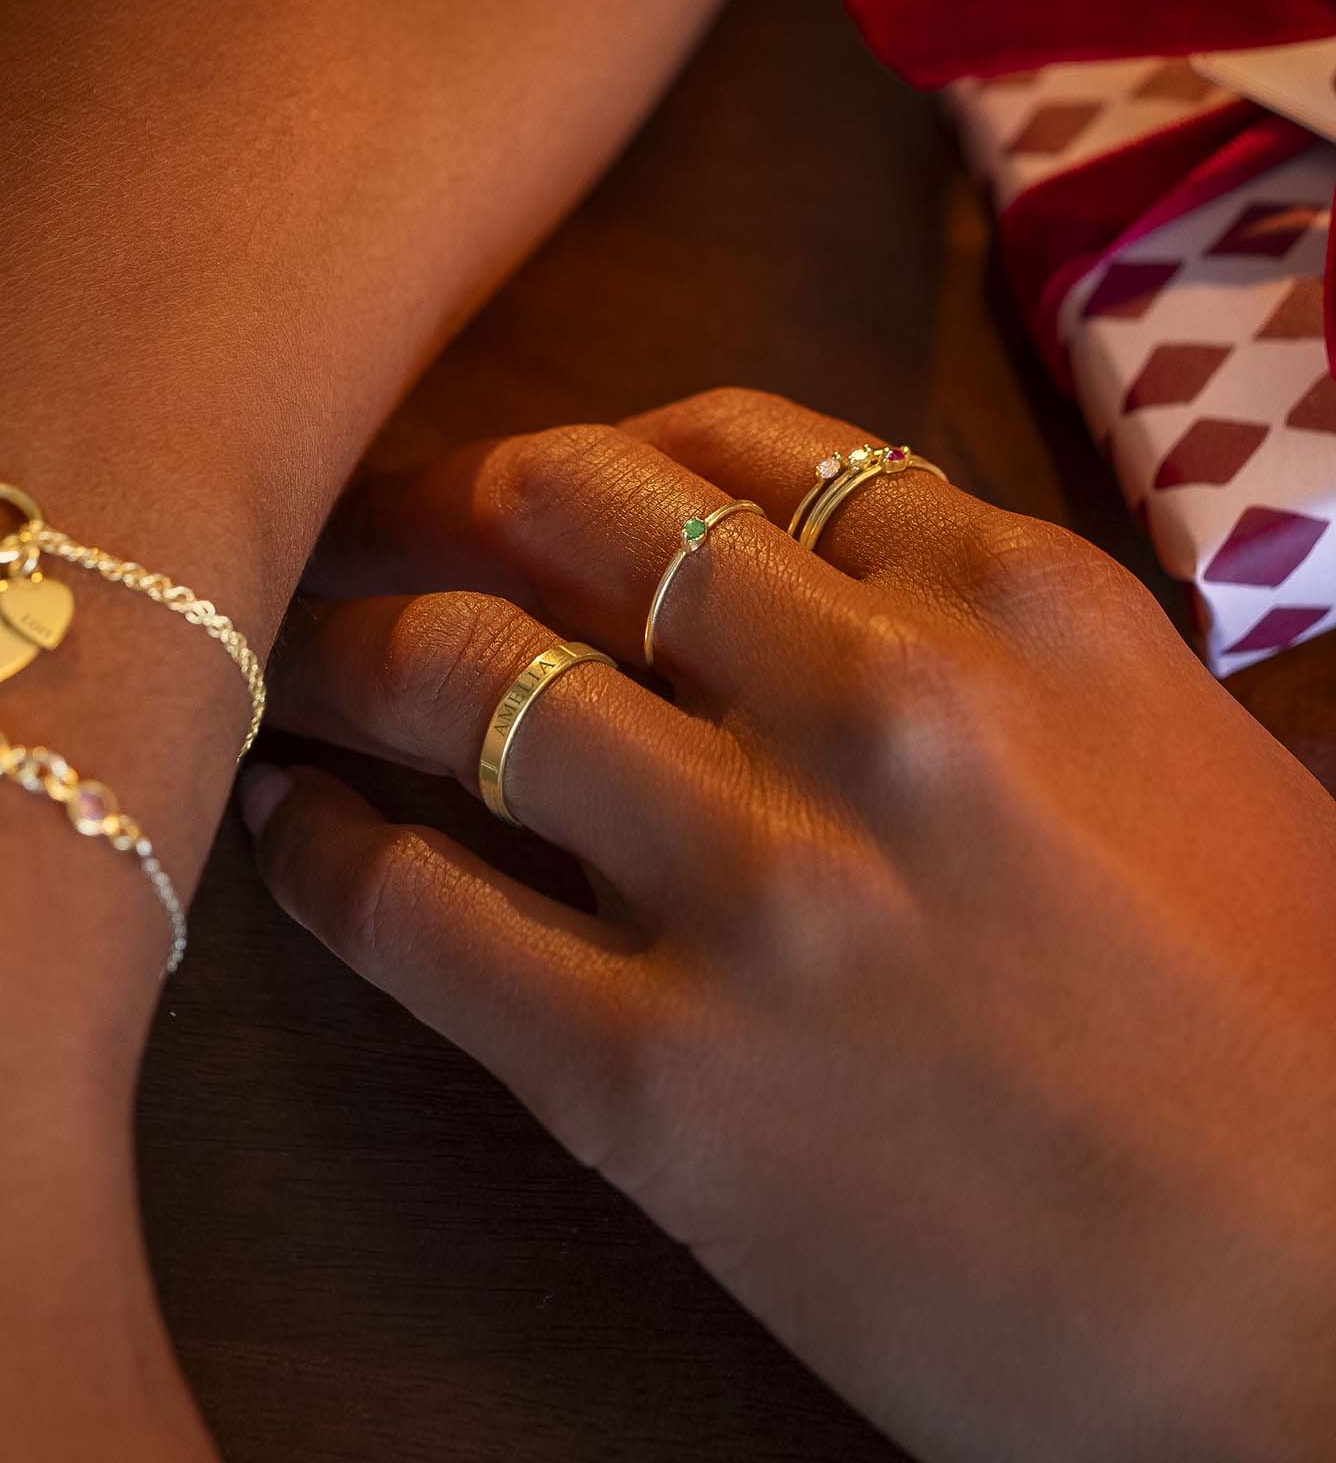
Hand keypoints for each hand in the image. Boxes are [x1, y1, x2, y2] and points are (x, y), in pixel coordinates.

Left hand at [246, 387, 1335, 1462]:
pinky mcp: (660, 1083)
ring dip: (341, 654)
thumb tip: (782, 583)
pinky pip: (418, 917)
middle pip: (561, 511)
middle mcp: (872, 700)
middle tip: (355, 532)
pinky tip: (294, 837)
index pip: (724, 444)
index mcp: (1011, 602)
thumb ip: (982, 638)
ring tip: (290, 668)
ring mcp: (757, 884)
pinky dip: (324, 857)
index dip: (583, 452)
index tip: (514, 485)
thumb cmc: (1282, 1028)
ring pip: (457, 676)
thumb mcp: (1161, 749)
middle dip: (431, 502)